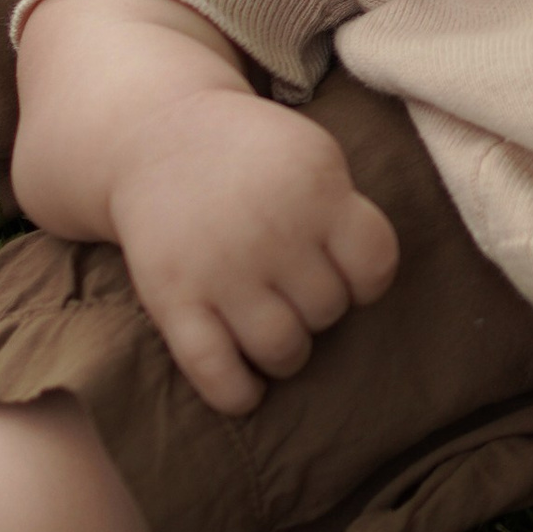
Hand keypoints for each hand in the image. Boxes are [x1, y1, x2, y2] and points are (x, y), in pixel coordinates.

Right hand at [109, 86, 398, 416]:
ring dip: (287, 353)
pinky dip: (238, 394)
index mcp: (316, 189)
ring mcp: (220, 268)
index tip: (345, 272)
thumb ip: (344, 212)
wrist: (157, 137)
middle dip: (318, 307)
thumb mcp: (313, 156)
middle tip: (295, 291)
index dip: (367, 279)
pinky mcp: (172, 298)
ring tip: (276, 336)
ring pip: (283, 349)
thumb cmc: (252, 155)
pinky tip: (247, 391)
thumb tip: (366, 288)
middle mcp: (272, 231)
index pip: (375, 265)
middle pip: (328, 309)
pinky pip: (215, 370)